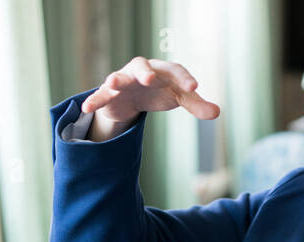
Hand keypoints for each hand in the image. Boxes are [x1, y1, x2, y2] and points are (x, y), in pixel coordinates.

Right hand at [81, 57, 220, 139]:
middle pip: (143, 66)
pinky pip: (99, 95)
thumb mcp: (179, 98)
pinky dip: (94, 100)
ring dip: (116, 79)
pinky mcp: (108, 94)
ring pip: (118, 77)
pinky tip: (86, 107)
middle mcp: (141, 72)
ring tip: (112, 83)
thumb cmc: (160, 92)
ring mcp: (123, 81)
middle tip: (150, 79)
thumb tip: (217, 113)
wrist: (134, 97)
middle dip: (145, 71)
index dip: (184, 79)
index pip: (175, 71)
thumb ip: (197, 104)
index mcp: (162, 71)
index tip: (194, 88)